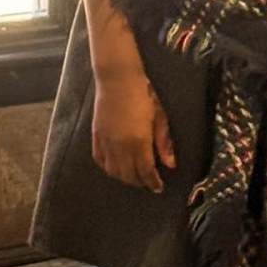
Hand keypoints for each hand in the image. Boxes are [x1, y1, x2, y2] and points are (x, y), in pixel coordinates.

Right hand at [92, 70, 175, 190]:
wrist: (118, 78)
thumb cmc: (144, 94)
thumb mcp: (160, 117)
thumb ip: (164, 142)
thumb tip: (171, 165)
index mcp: (139, 141)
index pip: (146, 171)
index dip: (152, 182)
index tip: (158, 187)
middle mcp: (120, 145)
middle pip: (129, 175)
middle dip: (140, 183)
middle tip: (149, 183)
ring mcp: (106, 141)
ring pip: (113, 171)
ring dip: (125, 178)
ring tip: (135, 177)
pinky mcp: (96, 136)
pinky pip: (100, 160)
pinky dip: (108, 168)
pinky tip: (117, 168)